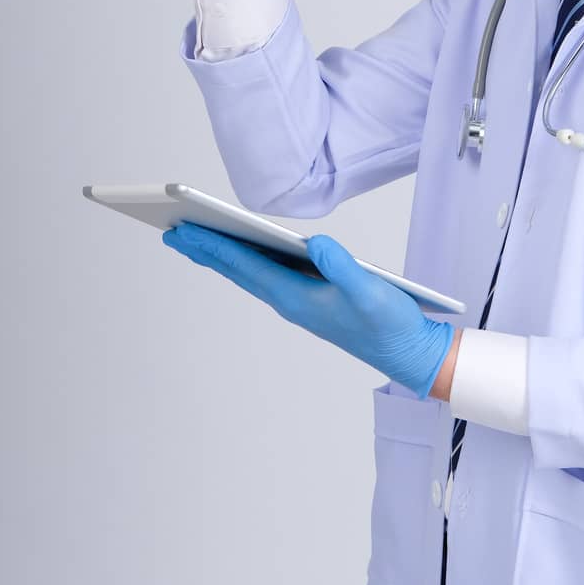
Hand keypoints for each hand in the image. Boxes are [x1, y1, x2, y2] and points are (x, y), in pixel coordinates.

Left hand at [162, 222, 456, 398]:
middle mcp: (291, 301)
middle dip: (206, 250)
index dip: (214, 246)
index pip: (246, 266)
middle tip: (173, 231)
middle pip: (239, 271)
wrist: (410, 353)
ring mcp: (300, 302)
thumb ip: (343, 267)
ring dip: (224, 256)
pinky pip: (269, 276)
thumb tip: (315, 243)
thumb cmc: (392, 323)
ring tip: (198, 239)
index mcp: (297, 298)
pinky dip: (250, 261)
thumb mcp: (371, 291)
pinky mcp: (312, 300)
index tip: (184, 231)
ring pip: (251, 274)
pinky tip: (246, 251)